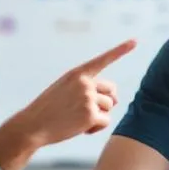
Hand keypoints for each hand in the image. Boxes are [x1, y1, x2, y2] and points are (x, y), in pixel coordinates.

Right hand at [17, 40, 136, 143]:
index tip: (135, 41)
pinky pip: (105, 121)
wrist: (32, 125)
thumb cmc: (48, 109)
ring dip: (98, 116)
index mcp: (77, 73)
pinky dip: (96, 127)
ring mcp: (88, 98)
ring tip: (77, 120)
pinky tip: (79, 129)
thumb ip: (87, 87)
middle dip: (105, 102)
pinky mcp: (91, 115)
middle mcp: (85, 83)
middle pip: (111, 91)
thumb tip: (114, 100)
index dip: (121, 50)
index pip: (103, 59)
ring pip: (108, 107)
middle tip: (88, 111)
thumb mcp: (64, 89)